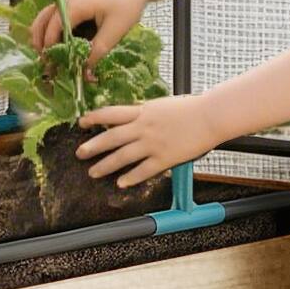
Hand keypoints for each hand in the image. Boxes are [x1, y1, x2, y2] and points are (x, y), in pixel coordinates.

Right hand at [29, 0, 147, 61]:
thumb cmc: (127, 4)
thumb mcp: (115, 30)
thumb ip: (98, 51)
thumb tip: (85, 73)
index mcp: (74, 5)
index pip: (53, 28)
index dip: (51, 49)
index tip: (53, 67)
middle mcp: (66, 1)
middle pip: (42, 22)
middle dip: (42, 45)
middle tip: (47, 65)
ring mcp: (68, 1)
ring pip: (45, 19)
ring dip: (43, 38)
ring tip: (48, 58)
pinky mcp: (72, 4)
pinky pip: (54, 18)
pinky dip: (51, 32)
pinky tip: (58, 47)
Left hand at [76, 94, 220, 188]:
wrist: (210, 116)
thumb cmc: (190, 108)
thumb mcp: (161, 105)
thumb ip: (145, 113)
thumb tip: (131, 117)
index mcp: (143, 111)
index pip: (111, 113)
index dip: (94, 118)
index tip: (81, 122)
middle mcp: (143, 127)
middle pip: (111, 137)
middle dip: (93, 146)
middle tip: (79, 153)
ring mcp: (153, 144)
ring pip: (122, 156)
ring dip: (105, 165)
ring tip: (93, 172)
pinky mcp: (165, 158)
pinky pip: (143, 170)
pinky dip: (130, 177)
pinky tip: (121, 183)